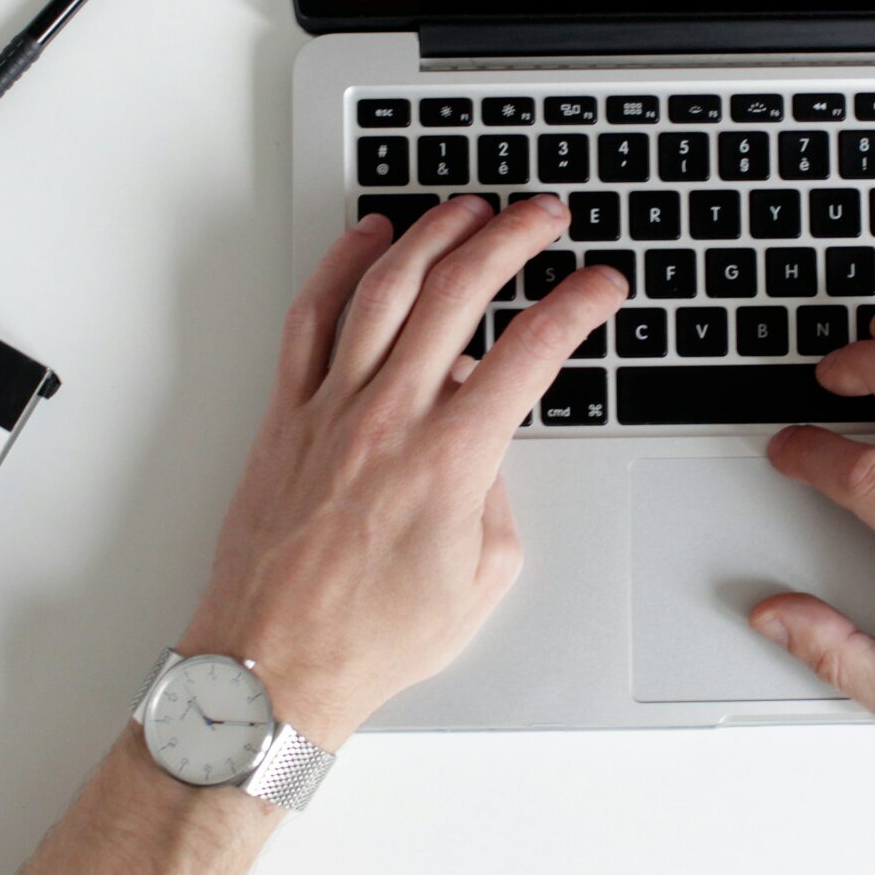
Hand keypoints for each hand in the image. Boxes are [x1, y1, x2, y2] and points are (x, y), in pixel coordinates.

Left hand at [179, 195, 626, 745]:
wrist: (273, 665)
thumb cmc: (371, 638)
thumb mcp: (482, 580)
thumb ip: (499, 496)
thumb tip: (489, 446)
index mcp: (452, 459)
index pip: (532, 350)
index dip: (579, 305)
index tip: (602, 285)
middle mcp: (390, 417)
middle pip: (461, 292)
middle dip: (514, 238)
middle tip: (544, 216)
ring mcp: (331, 408)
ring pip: (386, 287)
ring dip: (435, 234)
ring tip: (470, 208)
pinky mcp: (286, 415)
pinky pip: (311, 319)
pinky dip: (340, 267)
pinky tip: (368, 240)